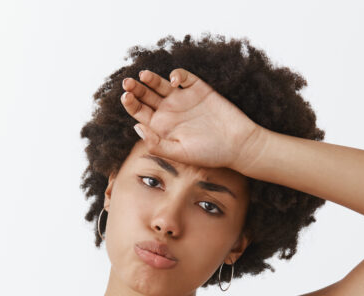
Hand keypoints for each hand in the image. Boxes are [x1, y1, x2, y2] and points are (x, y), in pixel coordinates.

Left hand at [120, 68, 267, 172]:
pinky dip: (178, 75)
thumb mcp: (179, 153)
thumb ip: (157, 144)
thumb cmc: (209, 153)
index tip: (126, 97)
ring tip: (143, 76)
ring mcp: (183, 99)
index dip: (131, 104)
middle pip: (147, 96)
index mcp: (161, 127)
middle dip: (136, 88)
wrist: (238, 144)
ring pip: (161, 85)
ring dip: (151, 79)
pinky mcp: (198, 89)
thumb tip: (136, 128)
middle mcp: (169, 111)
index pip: (140, 112)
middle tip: (127, 82)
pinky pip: (184, 77)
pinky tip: (175, 81)